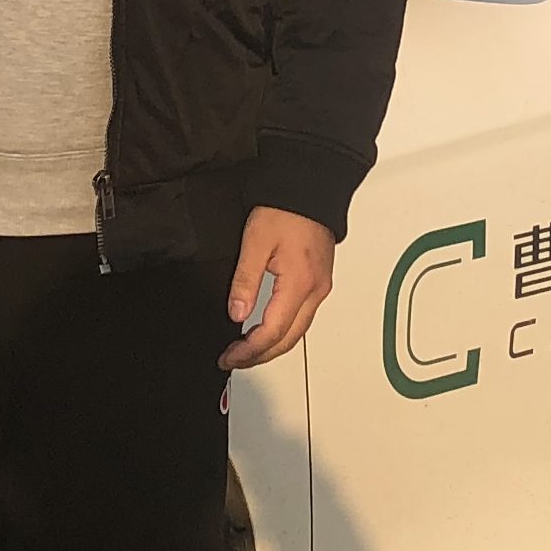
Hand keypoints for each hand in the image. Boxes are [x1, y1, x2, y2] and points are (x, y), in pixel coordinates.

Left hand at [221, 207, 333, 370]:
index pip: (273, 332)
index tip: (229, 356)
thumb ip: (245, 281)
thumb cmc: (285, 209)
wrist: (310, 189)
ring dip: (272, 347)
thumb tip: (236, 314)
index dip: (249, 350)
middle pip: (289, 340)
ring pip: (298, 332)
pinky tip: (267, 332)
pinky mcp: (320, 282)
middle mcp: (315, 291)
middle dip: (261, 356)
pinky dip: (284, 332)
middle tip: (234, 360)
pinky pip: (303, 318)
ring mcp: (320, 288)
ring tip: (246, 352)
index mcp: (299, 284)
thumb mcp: (255, 243)